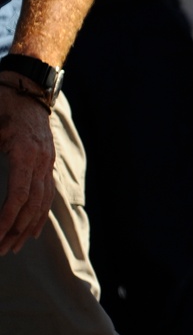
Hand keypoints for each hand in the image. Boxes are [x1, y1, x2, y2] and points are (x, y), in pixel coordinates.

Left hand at [0, 87, 54, 253]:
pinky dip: (39, 216)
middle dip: (15, 231)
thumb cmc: (2, 102)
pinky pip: (47, 195)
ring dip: (27, 229)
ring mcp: (47, 162)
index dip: (7, 219)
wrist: (27, 86)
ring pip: (42, 204)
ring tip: (12, 248)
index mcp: (25, 152)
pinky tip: (31, 232)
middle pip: (32, 205)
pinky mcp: (46, 163)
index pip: (20, 195)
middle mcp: (41, 161)